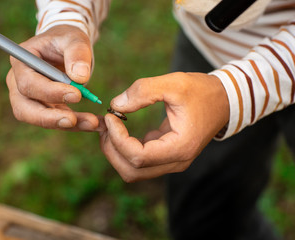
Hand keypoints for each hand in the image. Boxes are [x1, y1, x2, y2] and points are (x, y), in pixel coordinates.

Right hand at [6, 25, 103, 130]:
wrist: (67, 49)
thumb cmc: (67, 40)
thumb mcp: (75, 39)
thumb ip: (77, 53)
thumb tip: (80, 77)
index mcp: (21, 62)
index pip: (28, 83)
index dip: (49, 92)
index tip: (76, 95)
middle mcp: (18, 83)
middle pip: (24, 109)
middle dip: (49, 118)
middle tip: (73, 121)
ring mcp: (29, 99)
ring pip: (40, 119)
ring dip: (66, 124)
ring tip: (92, 123)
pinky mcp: (44, 109)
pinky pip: (56, 121)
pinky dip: (76, 124)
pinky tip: (95, 124)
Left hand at [99, 72, 228, 181]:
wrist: (224, 100)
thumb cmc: (202, 91)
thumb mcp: (174, 83)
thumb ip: (143, 91)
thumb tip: (115, 105)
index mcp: (180, 147)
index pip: (138, 157)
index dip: (118, 139)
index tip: (110, 116)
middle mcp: (176, 161)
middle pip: (131, 171)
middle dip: (112, 149)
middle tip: (104, 124)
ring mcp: (172, 161)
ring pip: (133, 170)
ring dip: (116, 151)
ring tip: (109, 127)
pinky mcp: (167, 156)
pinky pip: (139, 161)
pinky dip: (124, 148)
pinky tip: (121, 128)